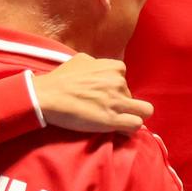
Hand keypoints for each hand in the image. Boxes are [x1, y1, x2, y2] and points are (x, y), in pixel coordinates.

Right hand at [32, 55, 153, 132]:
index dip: (115, 88)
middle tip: (104, 110)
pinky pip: (136, 125)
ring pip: (144, 111)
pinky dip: (130, 128)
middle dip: (121, 103)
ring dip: (133, 116)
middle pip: (131, 96)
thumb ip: (97, 64)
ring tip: (120, 121)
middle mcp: (119, 82)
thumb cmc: (60, 79)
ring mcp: (118, 101)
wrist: (46, 96)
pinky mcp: (113, 120)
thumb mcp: (81, 60)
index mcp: (113, 68)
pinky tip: (120, 130)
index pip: (124, 78)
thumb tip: (101, 70)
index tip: (105, 95)